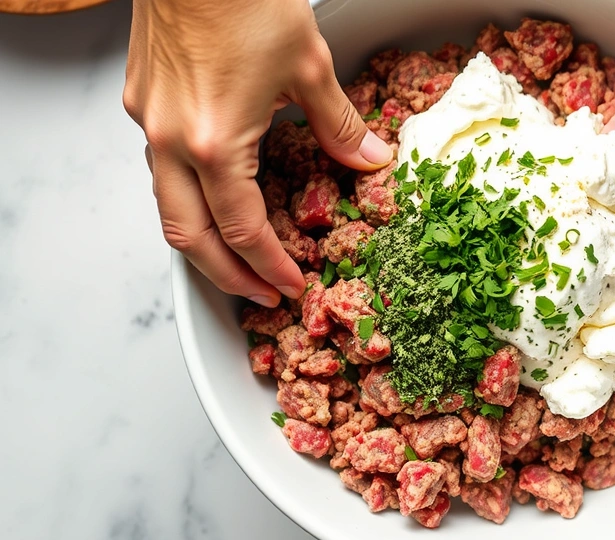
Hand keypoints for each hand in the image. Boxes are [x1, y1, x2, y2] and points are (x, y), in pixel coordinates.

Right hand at [123, 0, 392, 306]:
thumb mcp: (309, 67)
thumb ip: (340, 125)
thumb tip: (371, 160)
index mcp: (215, 144)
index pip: (243, 231)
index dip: (270, 266)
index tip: (290, 285)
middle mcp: (172, 142)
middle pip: (189, 239)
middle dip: (226, 277)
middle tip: (258, 296)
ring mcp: (150, 122)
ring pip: (167, 208)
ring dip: (203, 244)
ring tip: (239, 261)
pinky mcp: (143, 103)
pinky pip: (160, 170)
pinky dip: (188, 201)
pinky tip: (217, 200)